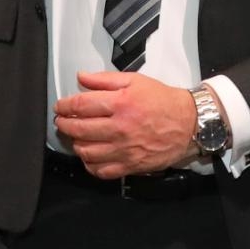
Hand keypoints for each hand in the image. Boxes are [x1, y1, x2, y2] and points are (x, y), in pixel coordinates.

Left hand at [54, 70, 196, 176]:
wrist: (189, 123)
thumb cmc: (162, 100)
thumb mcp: (135, 80)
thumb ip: (105, 79)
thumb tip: (81, 77)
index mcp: (120, 103)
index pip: (81, 105)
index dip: (64, 106)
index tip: (60, 107)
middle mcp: (120, 128)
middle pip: (79, 129)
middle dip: (64, 125)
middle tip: (62, 122)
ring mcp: (124, 149)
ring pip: (87, 152)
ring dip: (76, 144)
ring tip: (76, 138)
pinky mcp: (131, 165)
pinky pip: (102, 171)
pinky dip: (90, 165)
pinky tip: (89, 156)